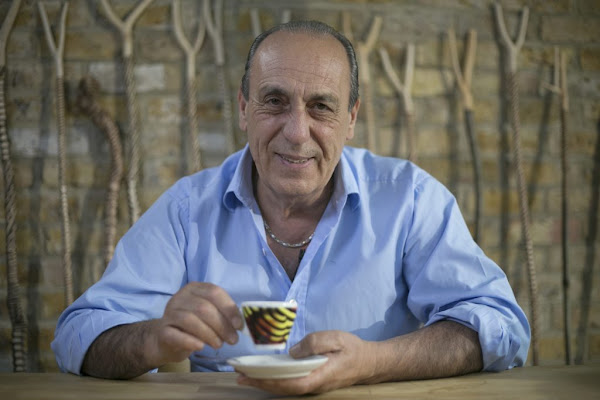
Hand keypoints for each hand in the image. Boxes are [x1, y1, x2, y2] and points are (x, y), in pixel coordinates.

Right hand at [146, 282, 242, 366]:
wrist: (165, 340)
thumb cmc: (193, 326)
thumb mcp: (209, 315)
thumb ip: (223, 314)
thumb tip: (241, 324)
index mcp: (195, 288)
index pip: (214, 292)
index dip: (229, 308)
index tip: (239, 325)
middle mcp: (180, 297)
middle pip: (203, 307)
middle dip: (222, 325)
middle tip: (232, 340)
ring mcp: (169, 313)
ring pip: (190, 320)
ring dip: (209, 334)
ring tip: (219, 344)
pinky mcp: (162, 331)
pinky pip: (175, 335)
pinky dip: (190, 341)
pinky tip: (201, 347)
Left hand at [236, 330, 376, 394]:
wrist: (370, 363)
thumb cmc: (353, 349)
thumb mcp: (335, 338)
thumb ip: (314, 343)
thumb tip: (293, 351)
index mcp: (318, 375)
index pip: (289, 383)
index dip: (268, 381)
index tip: (250, 376)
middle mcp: (314, 385)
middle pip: (283, 389)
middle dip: (260, 383)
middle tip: (239, 376)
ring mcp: (314, 386)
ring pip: (286, 388)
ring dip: (265, 383)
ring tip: (246, 376)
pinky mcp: (314, 382)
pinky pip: (291, 385)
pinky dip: (275, 381)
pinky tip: (266, 375)